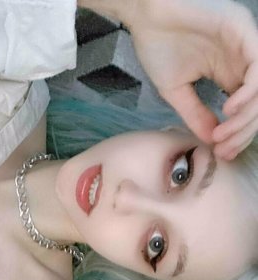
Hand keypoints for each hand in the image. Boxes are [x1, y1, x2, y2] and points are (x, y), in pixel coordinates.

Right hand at [126, 0, 257, 158]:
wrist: (144, 15)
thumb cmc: (158, 45)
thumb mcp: (176, 90)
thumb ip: (195, 113)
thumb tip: (210, 140)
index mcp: (229, 72)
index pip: (245, 108)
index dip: (238, 133)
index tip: (222, 153)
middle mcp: (242, 60)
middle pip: (257, 103)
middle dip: (243, 131)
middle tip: (224, 149)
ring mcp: (245, 45)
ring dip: (247, 117)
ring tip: (224, 133)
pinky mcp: (242, 29)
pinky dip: (249, 92)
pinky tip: (230, 109)